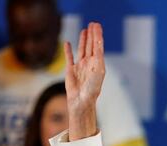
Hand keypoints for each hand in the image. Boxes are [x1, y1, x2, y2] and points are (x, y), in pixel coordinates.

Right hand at [65, 22, 104, 139]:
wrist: (81, 100)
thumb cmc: (92, 88)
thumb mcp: (98, 69)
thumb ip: (97, 55)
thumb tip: (98, 40)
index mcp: (97, 64)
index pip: (98, 46)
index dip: (98, 36)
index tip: (97, 26)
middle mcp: (89, 64)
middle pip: (91, 46)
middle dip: (92, 35)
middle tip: (92, 24)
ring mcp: (80, 66)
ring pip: (82, 49)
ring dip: (83, 40)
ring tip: (85, 30)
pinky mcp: (70, 70)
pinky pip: (69, 57)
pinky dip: (68, 50)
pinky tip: (68, 43)